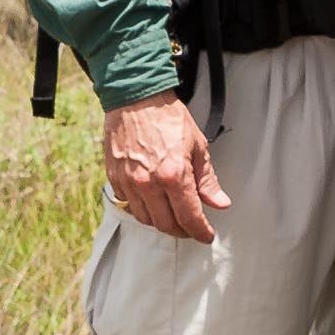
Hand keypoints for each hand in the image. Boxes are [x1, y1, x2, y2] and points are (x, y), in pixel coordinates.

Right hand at [103, 90, 229, 241]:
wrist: (135, 98)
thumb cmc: (168, 118)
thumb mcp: (198, 147)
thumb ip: (208, 180)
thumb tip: (220, 204)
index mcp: (174, 175)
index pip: (189, 217)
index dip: (200, 232)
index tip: (206, 236)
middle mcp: (149, 183)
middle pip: (166, 224)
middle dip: (182, 231)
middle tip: (192, 229)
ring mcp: (129, 182)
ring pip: (146, 219)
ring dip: (162, 223)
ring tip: (174, 217)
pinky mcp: (114, 178)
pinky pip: (129, 205)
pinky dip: (143, 209)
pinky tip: (153, 203)